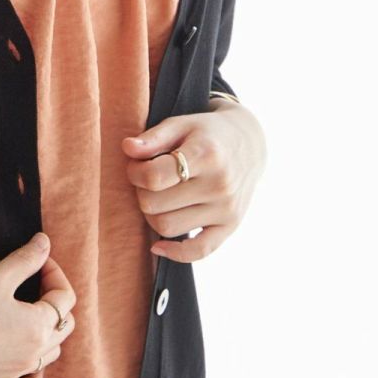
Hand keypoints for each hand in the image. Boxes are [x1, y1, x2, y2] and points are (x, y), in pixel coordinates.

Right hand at [0, 233, 77, 377]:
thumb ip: (25, 260)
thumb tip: (45, 243)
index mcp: (38, 327)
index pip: (64, 298)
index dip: (54, 272)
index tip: (38, 258)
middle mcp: (33, 354)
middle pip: (63, 327)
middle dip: (56, 300)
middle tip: (36, 279)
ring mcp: (14, 373)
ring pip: (50, 355)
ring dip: (49, 333)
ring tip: (32, 313)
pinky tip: (30, 365)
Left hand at [120, 99, 265, 261]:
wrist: (250, 144)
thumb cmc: (207, 133)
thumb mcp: (181, 124)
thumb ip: (153, 137)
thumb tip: (128, 148)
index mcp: (207, 155)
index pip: (153, 177)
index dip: (135, 172)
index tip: (137, 164)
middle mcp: (219, 185)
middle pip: (154, 204)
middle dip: (141, 191)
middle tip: (148, 178)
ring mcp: (226, 209)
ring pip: (167, 227)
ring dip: (152, 214)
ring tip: (159, 196)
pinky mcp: (231, 226)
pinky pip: (198, 251)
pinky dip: (175, 252)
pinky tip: (158, 245)